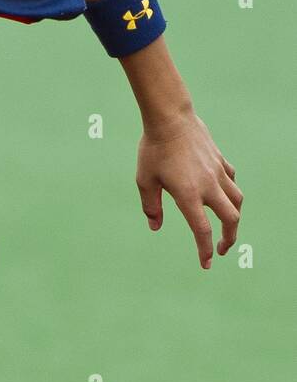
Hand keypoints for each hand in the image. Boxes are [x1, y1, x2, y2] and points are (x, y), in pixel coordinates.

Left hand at [135, 113, 242, 268]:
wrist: (170, 118)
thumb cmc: (153, 149)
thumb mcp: (144, 180)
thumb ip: (151, 206)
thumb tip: (155, 227)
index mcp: (189, 194)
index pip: (201, 229)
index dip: (205, 250)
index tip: (207, 263)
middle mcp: (208, 186)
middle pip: (231, 219)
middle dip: (229, 238)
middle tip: (221, 248)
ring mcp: (217, 172)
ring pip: (237, 200)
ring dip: (234, 216)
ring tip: (226, 225)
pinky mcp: (220, 160)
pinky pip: (231, 180)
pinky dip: (230, 191)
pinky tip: (221, 193)